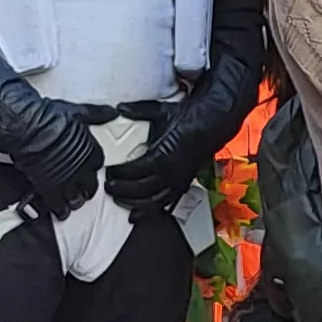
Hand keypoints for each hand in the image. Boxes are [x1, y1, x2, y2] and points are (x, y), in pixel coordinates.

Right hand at [0, 45, 105, 216]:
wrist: (26, 128)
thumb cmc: (47, 117)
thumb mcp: (77, 112)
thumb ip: (96, 114)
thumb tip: (111, 112)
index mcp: (89, 150)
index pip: (99, 164)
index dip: (93, 168)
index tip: (90, 169)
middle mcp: (81, 168)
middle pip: (90, 185)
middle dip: (87, 189)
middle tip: (83, 191)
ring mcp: (66, 180)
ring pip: (76, 198)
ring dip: (75, 201)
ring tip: (72, 203)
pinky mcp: (50, 188)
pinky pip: (58, 205)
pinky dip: (59, 210)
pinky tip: (60, 212)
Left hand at [107, 50, 262, 210]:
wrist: (213, 124)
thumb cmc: (189, 118)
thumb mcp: (162, 112)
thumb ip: (139, 111)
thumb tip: (121, 108)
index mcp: (162, 155)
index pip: (134, 170)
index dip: (119, 174)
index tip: (108, 171)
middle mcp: (170, 172)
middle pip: (140, 189)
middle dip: (121, 189)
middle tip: (107, 186)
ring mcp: (177, 180)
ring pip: (151, 200)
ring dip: (133, 203)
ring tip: (118, 199)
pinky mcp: (182, 185)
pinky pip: (164, 203)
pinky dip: (149, 210)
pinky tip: (137, 213)